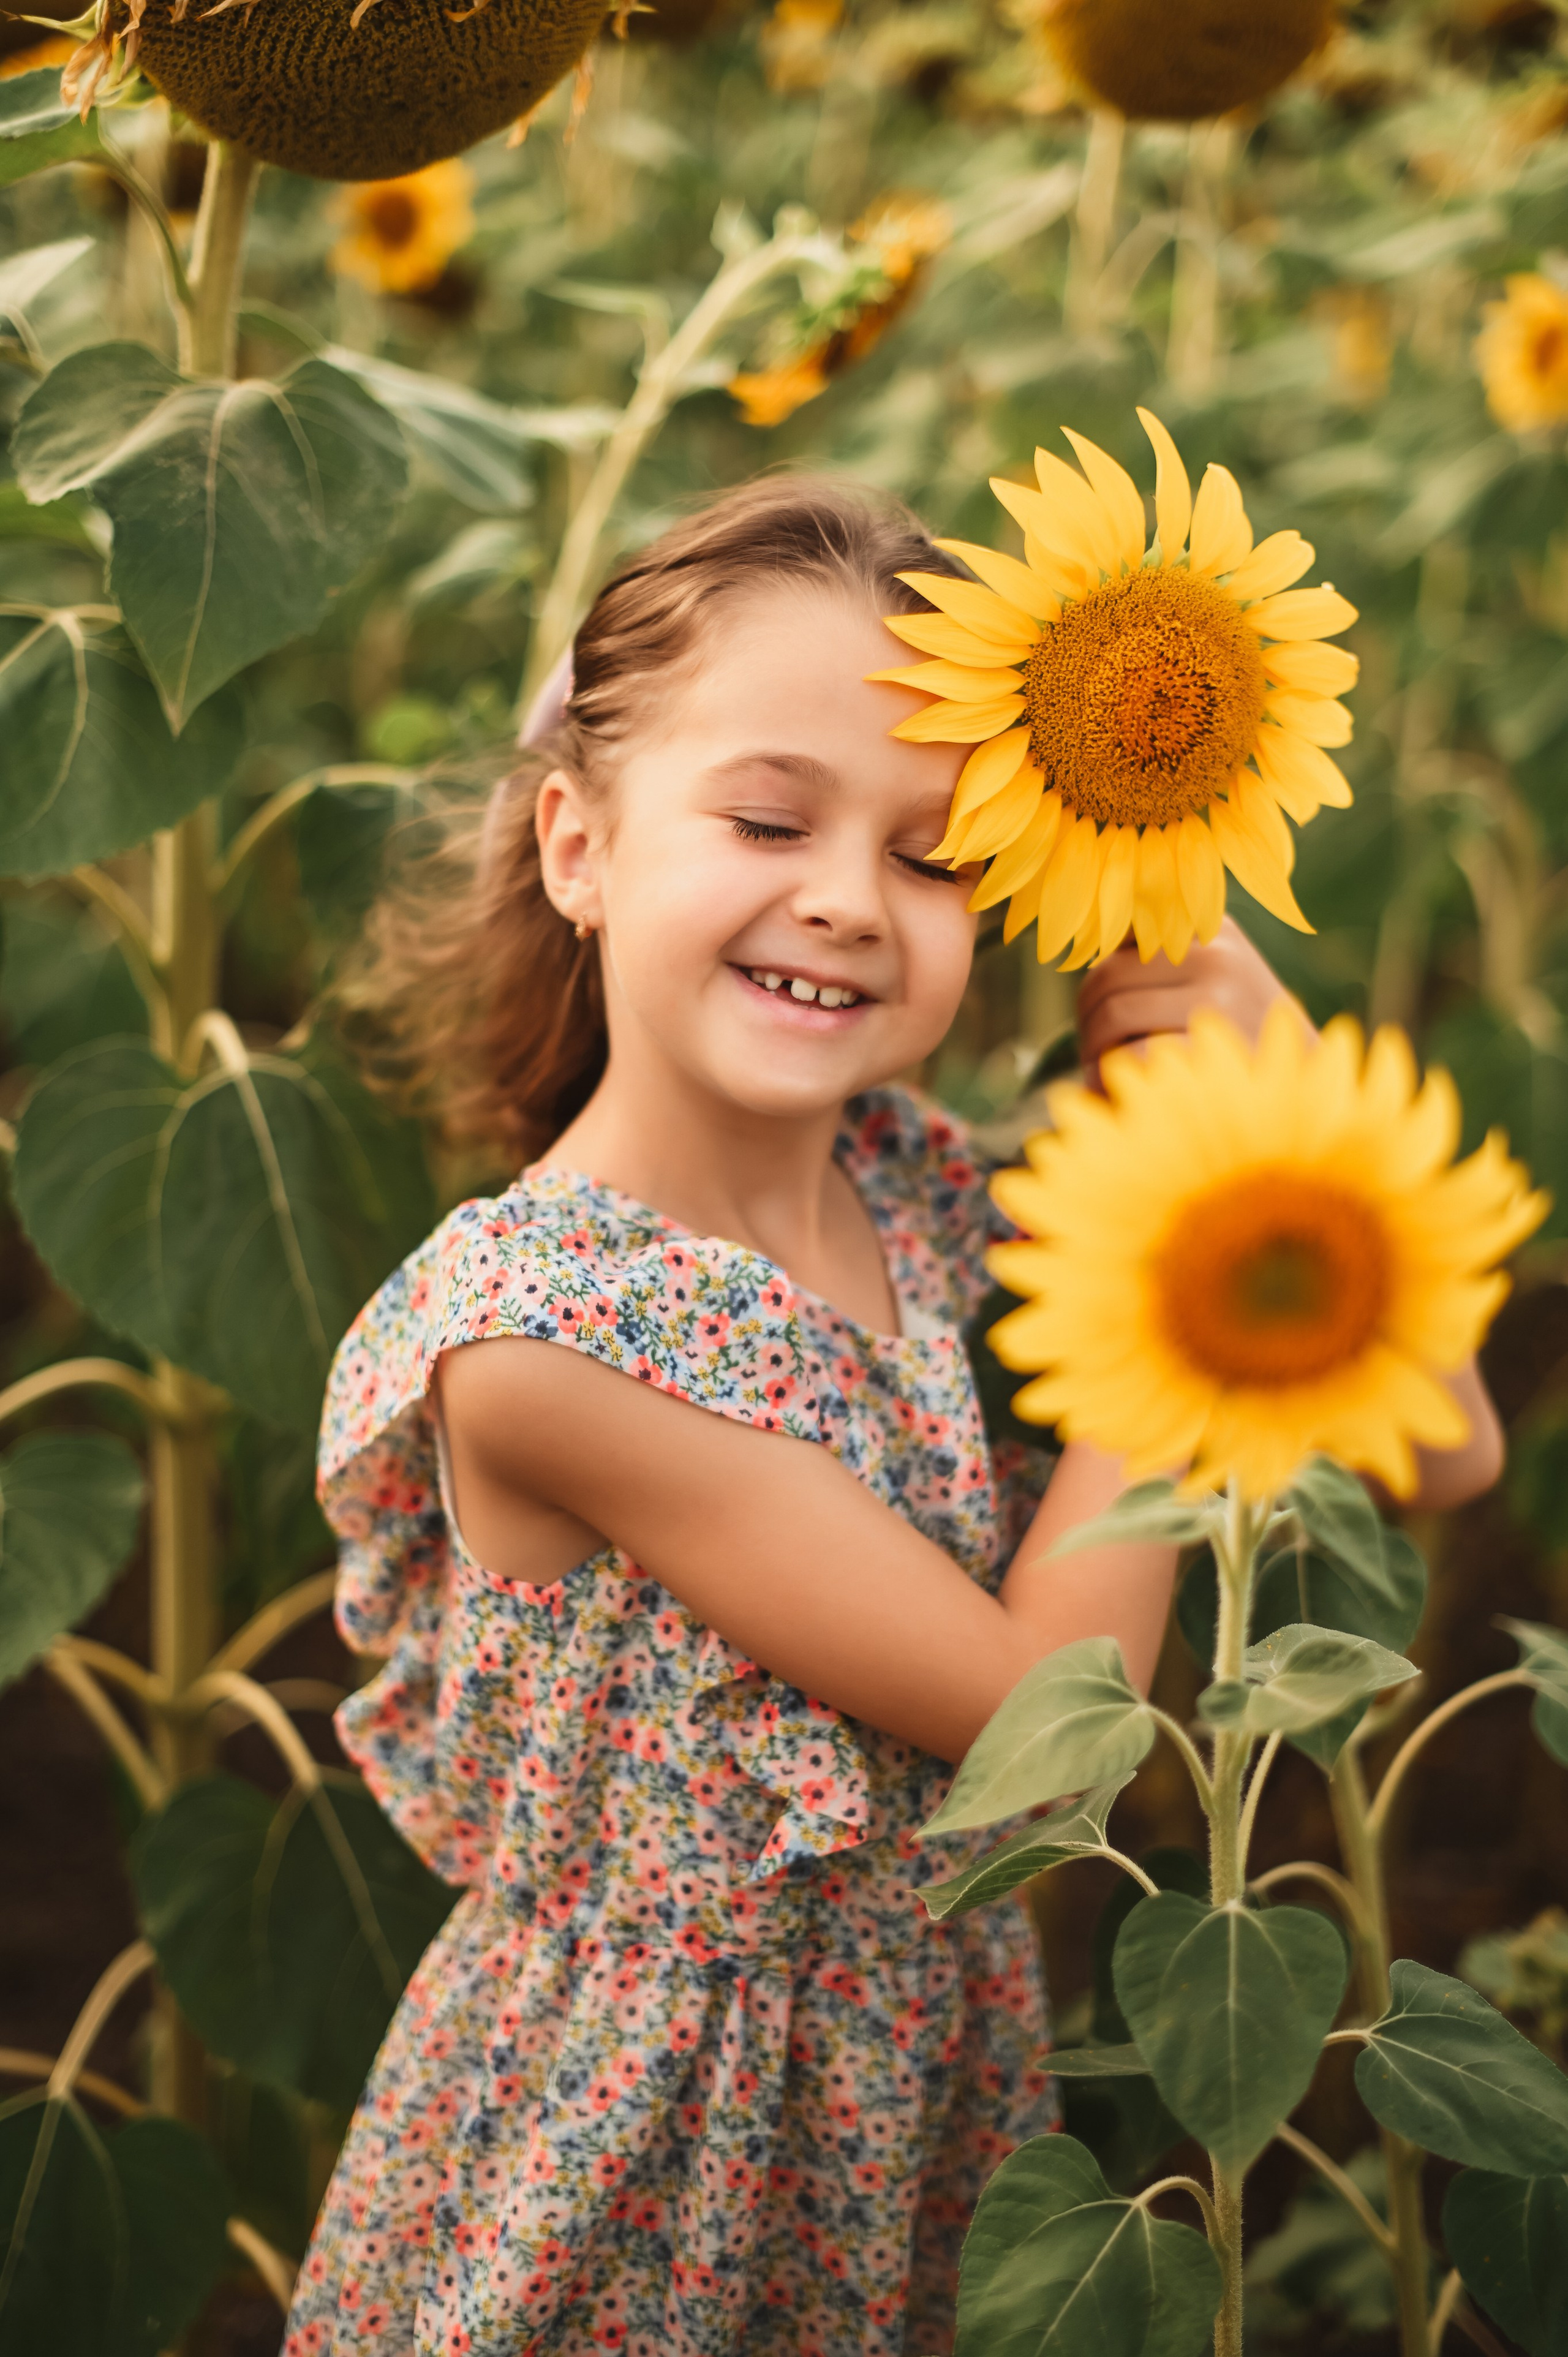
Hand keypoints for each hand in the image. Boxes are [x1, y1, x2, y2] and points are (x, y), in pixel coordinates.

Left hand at [1075, 916, 1312, 1089]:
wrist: (1305, 1091)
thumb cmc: (1241, 1041)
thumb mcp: (1215, 984)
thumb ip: (1161, 963)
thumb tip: (1085, 944)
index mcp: (1211, 931)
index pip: (1122, 938)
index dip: (1098, 982)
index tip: (1098, 1013)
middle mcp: (1215, 953)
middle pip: (1107, 976)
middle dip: (1087, 1020)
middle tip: (1091, 1053)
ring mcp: (1217, 996)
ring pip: (1114, 1013)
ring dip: (1093, 1051)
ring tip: (1101, 1075)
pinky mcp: (1212, 1045)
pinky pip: (1135, 1054)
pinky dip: (1111, 1077)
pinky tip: (1115, 1093)